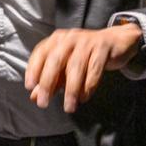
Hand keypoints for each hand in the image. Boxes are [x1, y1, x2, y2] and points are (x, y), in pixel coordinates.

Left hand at [24, 22, 142, 112]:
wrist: (116, 41)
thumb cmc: (85, 55)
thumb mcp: (66, 67)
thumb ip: (51, 81)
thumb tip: (34, 97)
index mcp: (56, 40)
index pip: (40, 53)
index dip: (33, 69)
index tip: (29, 87)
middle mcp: (69, 38)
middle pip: (55, 61)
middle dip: (47, 83)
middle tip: (43, 103)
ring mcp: (87, 42)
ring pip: (76, 67)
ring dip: (71, 90)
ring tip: (68, 107)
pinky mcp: (103, 47)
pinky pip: (94, 68)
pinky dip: (88, 85)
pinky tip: (84, 97)